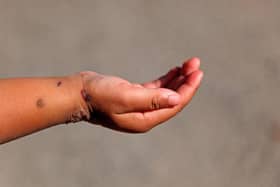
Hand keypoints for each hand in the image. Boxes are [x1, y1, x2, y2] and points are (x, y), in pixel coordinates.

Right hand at [80, 58, 202, 132]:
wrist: (79, 93)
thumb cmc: (98, 96)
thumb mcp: (126, 97)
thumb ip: (151, 99)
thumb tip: (176, 99)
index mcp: (145, 119)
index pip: (174, 105)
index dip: (188, 89)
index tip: (197, 72)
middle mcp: (145, 115)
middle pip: (172, 99)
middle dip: (185, 81)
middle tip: (195, 63)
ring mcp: (140, 106)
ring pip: (165, 93)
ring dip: (177, 79)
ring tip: (188, 64)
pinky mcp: (134, 97)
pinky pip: (156, 89)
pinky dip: (166, 80)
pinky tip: (173, 71)